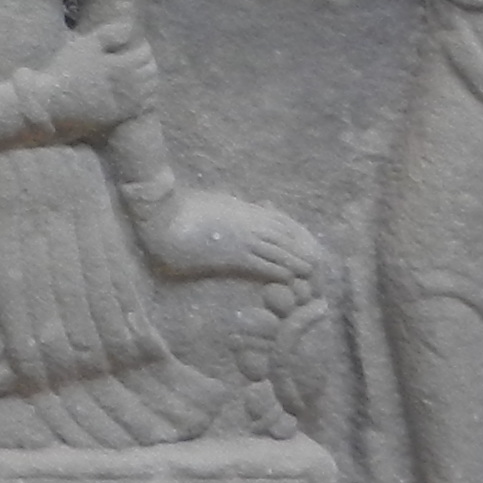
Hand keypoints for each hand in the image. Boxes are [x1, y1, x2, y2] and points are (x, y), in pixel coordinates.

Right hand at [31, 28, 158, 136]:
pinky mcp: (122, 117)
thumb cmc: (66, 71)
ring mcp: (128, 103)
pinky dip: (147, 96)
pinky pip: (145, 106)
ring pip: (151, 88)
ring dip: (149, 78)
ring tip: (139, 74)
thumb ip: (109, 35)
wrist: (54, 104)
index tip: (135, 45)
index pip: (145, 53)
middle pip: (151, 70)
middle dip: (147, 62)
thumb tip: (129, 27)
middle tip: (138, 58)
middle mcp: (130, 85)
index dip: (142, 47)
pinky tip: (138, 93)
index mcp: (123, 65)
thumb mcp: (84, 45)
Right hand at [136, 189, 323, 291]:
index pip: (282, 222)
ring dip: (297, 263)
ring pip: (281, 252)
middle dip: (304, 251)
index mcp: (246, 210)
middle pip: (287, 237)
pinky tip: (289, 280)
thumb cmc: (183, 207)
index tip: (310, 245)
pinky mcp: (234, 256)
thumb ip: (233, 208)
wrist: (164, 218)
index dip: (299, 234)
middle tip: (319, 266)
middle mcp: (250, 223)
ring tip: (311, 276)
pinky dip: (280, 272)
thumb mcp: (215, 203)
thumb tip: (244, 209)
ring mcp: (243, 239)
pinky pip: (264, 264)